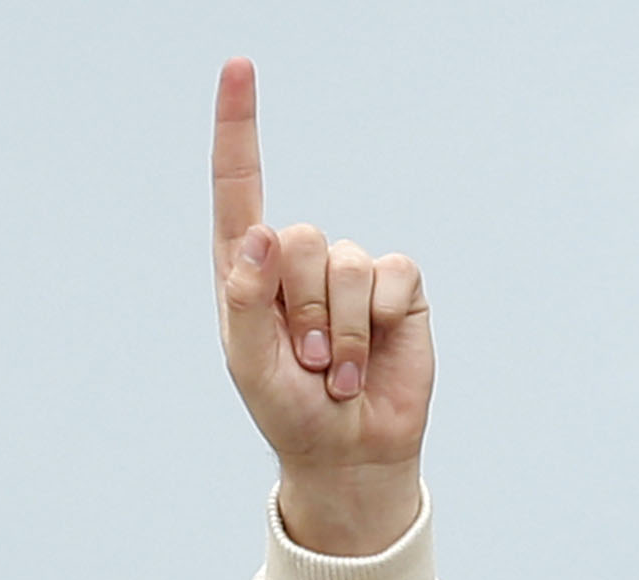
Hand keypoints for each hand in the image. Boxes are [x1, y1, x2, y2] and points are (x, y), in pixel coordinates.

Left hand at [209, 59, 428, 556]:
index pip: (239, 185)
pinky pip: (391, 277)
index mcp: (248, 269)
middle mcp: (299, 260)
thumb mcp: (249, 365)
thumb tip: (262, 231)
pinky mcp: (399, 288)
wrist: (350, 453)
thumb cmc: (289, 411)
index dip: (239, 126)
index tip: (239, 67)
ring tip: (333, 372)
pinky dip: (377, 326)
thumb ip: (244, 300)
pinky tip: (370, 359)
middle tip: (304, 363)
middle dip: (300, 312)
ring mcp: (352, 271)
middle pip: (299, 238)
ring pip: (345, 264)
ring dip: (337, 332)